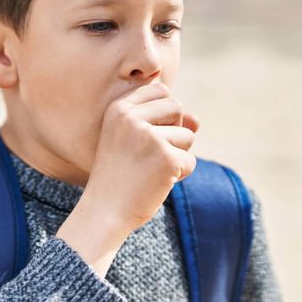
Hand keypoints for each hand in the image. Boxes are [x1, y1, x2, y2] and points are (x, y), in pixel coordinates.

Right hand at [84, 82, 199, 232]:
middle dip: (174, 130)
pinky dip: (180, 175)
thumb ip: (163, 124)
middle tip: (151, 154)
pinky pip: (190, 161)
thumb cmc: (118, 176)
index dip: (163, 113)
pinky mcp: (166, 158)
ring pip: (187, 136)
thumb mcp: (133, 141)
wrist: (103, 211)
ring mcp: (149, 137)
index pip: (160, 90)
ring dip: (177, 155)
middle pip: (176, 107)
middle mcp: (131, 118)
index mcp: (118, 109)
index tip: (147, 135)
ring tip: (151, 170)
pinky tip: (157, 183)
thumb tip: (197, 121)